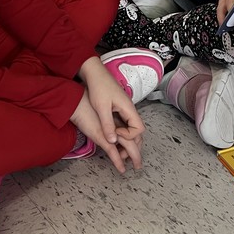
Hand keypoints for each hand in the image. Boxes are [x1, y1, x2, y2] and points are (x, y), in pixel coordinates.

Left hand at [76, 57, 145, 171]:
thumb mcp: (101, 107)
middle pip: (138, 131)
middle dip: (134, 145)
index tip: (116, 136)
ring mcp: (124, 109)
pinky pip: (125, 124)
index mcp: (128, 108)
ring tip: (122, 154)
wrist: (94, 72)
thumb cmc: (98, 87)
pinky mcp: (118, 108)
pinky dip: (122, 134)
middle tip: (131, 161)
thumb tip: (113, 141)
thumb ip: (108, 124)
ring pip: (131, 128)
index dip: (129, 136)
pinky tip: (114, 139)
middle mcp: (129, 109)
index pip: (138, 129)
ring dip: (128, 141)